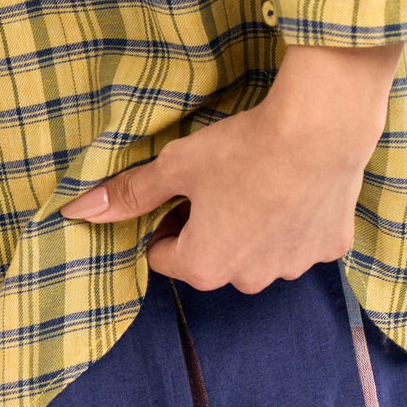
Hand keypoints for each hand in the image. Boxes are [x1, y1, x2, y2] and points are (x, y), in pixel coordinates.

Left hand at [59, 42, 402, 292]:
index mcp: (202, 267)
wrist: (321, 126)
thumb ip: (130, 194)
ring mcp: (291, 268)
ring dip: (255, 228)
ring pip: (259, 253)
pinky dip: (297, 220)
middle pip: (214, 259)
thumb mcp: (176, 165)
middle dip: (212, 229)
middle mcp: (247, 281)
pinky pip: (302, 241)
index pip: (163, 255)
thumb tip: (77, 212)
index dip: (167, 220)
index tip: (183, 191)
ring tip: (263, 181)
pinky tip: (297, 187)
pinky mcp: (328, 249)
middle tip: (225, 182)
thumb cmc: (242, 147)